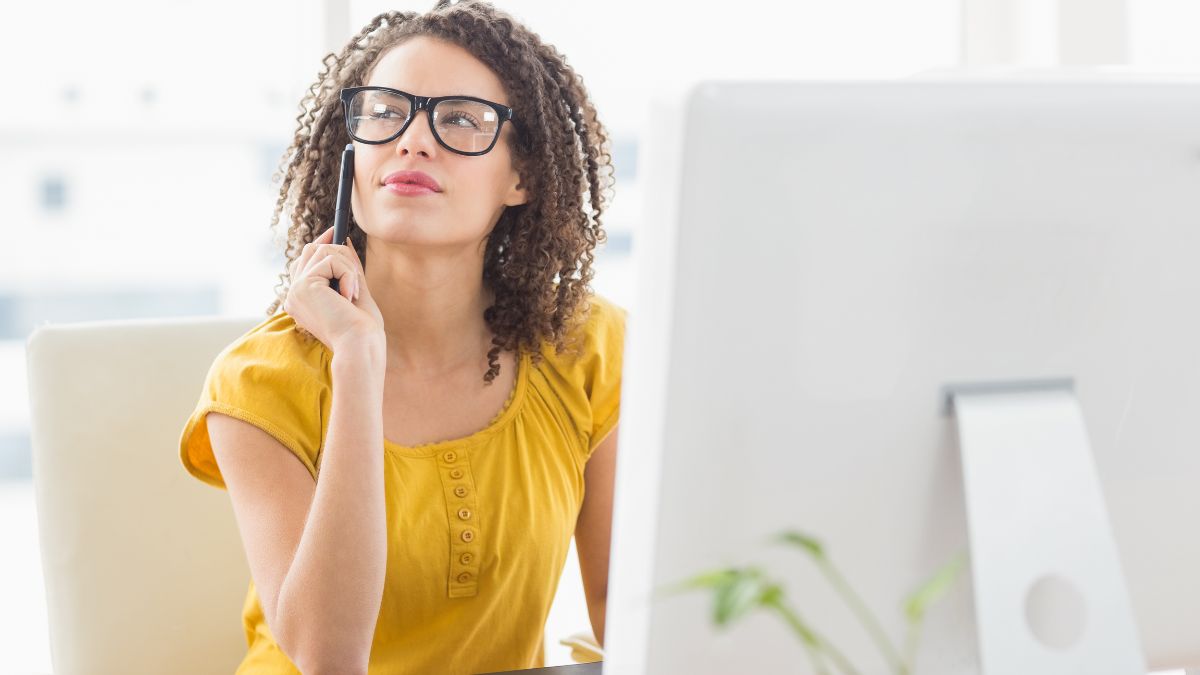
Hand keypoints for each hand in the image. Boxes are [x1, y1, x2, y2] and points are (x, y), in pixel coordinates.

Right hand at [282, 227, 384, 352]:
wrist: (360, 346)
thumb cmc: (362, 329)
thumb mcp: (355, 290)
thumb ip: (347, 267)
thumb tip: (343, 241)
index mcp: (302, 300)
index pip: (305, 262)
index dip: (320, 244)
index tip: (335, 232)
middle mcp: (294, 295)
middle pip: (312, 251)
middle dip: (340, 254)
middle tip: (355, 272)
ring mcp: (296, 290)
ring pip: (323, 252)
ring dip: (348, 267)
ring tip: (354, 293)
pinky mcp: (304, 286)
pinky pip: (330, 260)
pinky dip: (348, 274)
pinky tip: (350, 296)